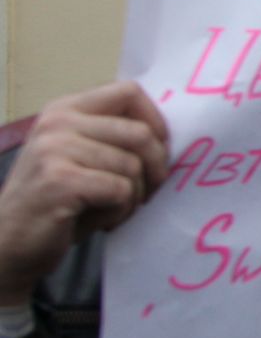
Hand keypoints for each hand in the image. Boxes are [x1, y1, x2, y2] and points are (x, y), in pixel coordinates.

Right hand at [0, 83, 167, 305]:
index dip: (156, 121)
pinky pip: (121, 190)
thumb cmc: (57, 202)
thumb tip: (168, 134)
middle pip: (140, 133)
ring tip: (114, 209)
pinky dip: (121, 212)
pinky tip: (103, 222)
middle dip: (156, 168)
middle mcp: (58, 123)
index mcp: (65, 109)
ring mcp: (55, 150)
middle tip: (147, 192)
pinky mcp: (61, 181)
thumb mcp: (81, 157)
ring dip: (135, 197)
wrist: (7, 245)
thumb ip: (113, 136)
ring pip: (133, 166)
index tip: (160, 149)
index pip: (129, 92)